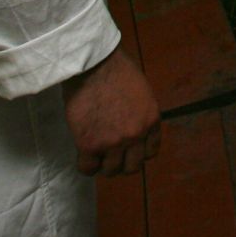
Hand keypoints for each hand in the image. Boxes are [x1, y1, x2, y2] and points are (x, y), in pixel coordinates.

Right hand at [63, 44, 160, 175]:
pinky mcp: (90, 144)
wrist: (95, 65)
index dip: (137, 153)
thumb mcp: (141, 94)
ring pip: (111, 171)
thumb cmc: (117, 71)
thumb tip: (131, 126)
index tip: (128, 150)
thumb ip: (139, 114)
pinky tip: (83, 155)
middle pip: (133, 167)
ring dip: (103, 165)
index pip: (150, 152)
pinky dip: (86, 166)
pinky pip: (88, 168)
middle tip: (110, 155)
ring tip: (96, 155)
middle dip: (122, 163)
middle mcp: (136, 135)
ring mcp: (114, 142)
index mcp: (151, 121)